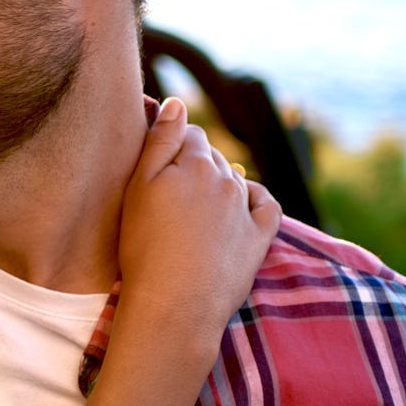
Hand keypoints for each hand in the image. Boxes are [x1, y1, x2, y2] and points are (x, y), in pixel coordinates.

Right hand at [116, 97, 281, 339]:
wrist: (174, 303)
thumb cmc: (144, 246)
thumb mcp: (139, 187)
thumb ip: (161, 140)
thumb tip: (178, 102)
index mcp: (195, 163)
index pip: (189, 133)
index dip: (172, 143)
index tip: (157, 164)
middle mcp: (227, 180)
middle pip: (211, 157)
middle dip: (193, 163)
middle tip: (168, 190)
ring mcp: (245, 210)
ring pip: (234, 180)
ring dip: (217, 183)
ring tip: (192, 208)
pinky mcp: (259, 239)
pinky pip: (265, 206)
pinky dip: (255, 199)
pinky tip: (241, 205)